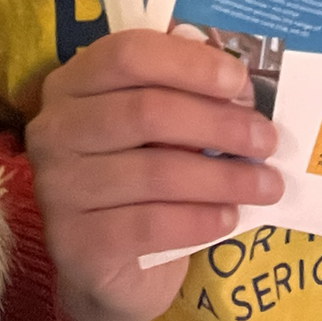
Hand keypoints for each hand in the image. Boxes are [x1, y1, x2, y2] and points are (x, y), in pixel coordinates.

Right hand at [26, 29, 281, 320]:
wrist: (103, 266)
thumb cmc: (138, 174)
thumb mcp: (155, 125)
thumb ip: (181, 91)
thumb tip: (237, 76)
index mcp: (74, 82)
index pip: (128, 54)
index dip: (189, 63)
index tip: (241, 82)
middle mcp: (54, 129)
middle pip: (146, 111)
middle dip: (218, 124)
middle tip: (267, 139)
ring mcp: (59, 188)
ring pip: (156, 172)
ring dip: (224, 178)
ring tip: (267, 185)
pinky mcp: (76, 245)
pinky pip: (151, 225)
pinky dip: (200, 220)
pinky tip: (230, 218)